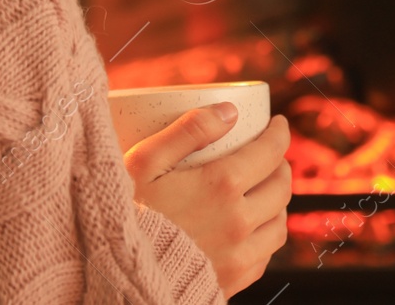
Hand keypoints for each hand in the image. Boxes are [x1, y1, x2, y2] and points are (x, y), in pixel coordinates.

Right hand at [124, 104, 292, 296]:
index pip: (270, 151)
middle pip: (281, 187)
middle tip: (270, 156)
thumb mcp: (144, 160)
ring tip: (265, 191)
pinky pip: (264, 257)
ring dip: (278, 203)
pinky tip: (252, 228)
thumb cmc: (124, 214)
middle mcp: (238, 222)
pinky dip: (265, 237)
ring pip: (278, 225)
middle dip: (280, 165)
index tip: (277, 125)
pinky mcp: (231, 283)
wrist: (114, 274)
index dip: (279, 132)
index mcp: (222, 185)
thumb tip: (229, 111)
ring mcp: (237, 257)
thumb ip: (189, 129)